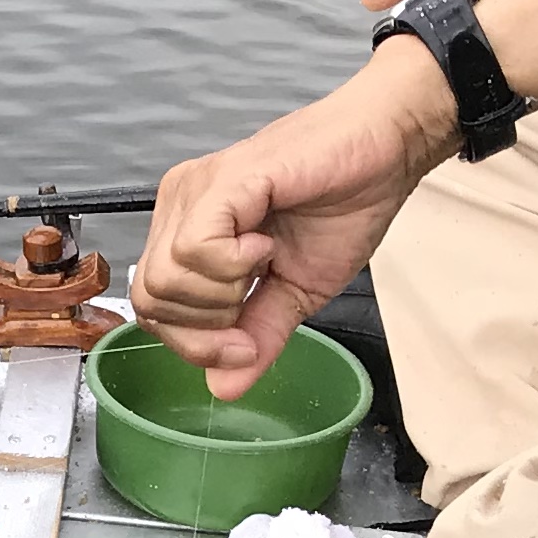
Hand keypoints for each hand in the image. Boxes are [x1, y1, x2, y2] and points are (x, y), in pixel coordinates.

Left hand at [131, 45, 458, 396]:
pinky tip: (264, 244)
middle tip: (255, 300)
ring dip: (222, 293)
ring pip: (165, 279)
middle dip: (206, 327)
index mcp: (189, 231)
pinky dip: (231, 266)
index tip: (247, 344)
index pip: (153, 309)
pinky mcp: (221, 182)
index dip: (195, 344)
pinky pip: (193, 251)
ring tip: (264, 260)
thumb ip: (258, 339)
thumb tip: (223, 390)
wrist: (386, 148)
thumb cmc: (344, 203)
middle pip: (150, 299)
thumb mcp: (298, 293)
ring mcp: (195, 191)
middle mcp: (180, 207)